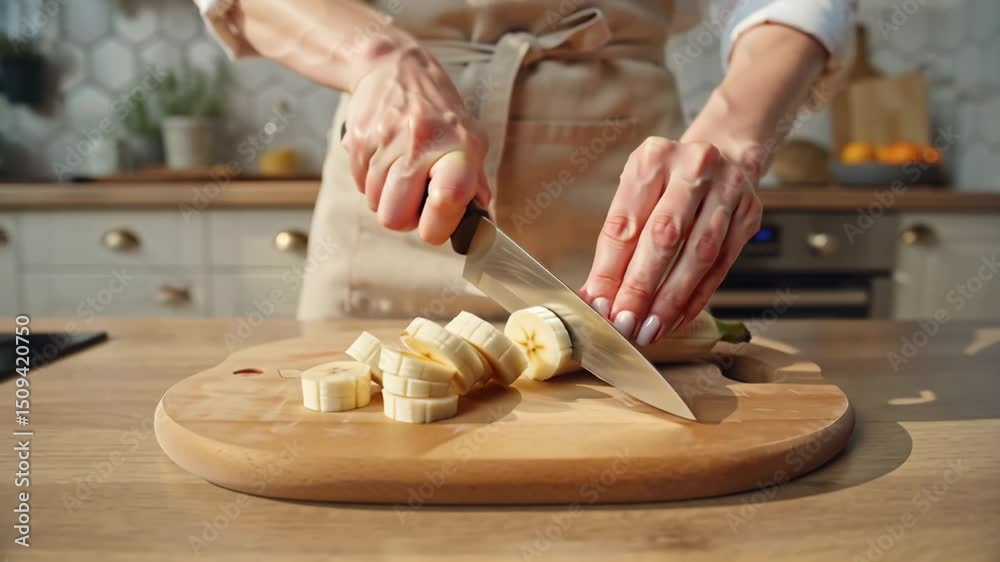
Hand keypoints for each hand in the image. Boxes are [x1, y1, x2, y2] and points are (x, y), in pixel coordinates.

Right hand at [342, 46, 490, 244]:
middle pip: (396, 217)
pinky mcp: (360, 137)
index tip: (434, 223)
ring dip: (386, 197)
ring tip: (400, 170)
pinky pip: (359, 184)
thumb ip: (476, 185)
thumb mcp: (469, 140)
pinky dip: (369, 180)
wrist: (396, 66)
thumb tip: (484, 228)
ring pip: (375, 204)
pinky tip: (383, 157)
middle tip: (413, 198)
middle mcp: (424, 141)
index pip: (447, 199)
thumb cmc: (439, 113)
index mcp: (460, 147)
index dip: (437, 226)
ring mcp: (388, 138)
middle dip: (403, 217)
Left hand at [580, 138, 762, 344]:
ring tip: (650, 329)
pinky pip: (722, 264)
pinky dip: (697, 297)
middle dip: (641, 287)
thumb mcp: (635, 194)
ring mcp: (728, 189)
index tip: (599, 304)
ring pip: (699, 254)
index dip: (610, 269)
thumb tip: (596, 296)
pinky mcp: (749, 214)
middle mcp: (694, 167)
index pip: (626, 223)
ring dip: (671, 299)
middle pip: (664, 236)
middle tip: (625, 323)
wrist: (725, 154)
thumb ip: (617, 242)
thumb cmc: (669, 181)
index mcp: (653, 158)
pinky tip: (677, 318)